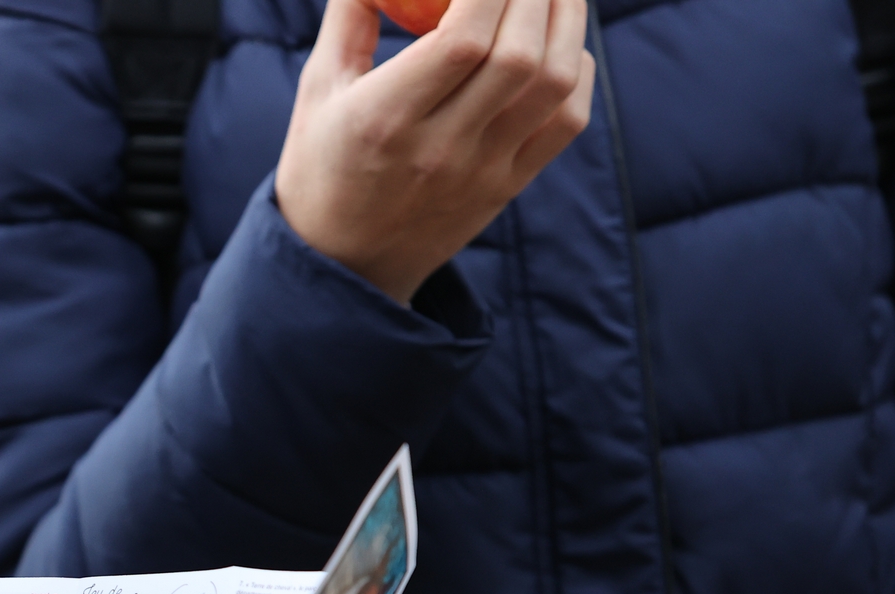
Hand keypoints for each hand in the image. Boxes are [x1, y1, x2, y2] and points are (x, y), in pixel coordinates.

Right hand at [274, 0, 595, 303]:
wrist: (342, 267)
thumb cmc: (322, 166)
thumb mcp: (317, 92)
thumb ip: (349, 17)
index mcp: (383, 119)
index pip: (461, 39)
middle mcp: (438, 148)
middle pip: (519, 54)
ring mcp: (480, 171)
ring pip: (555, 82)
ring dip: (568, 21)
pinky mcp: (506, 188)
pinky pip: (566, 121)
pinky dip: (577, 71)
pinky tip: (560, 46)